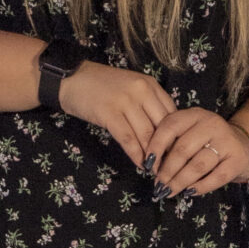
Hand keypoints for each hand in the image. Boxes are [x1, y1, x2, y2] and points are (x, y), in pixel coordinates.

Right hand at [58, 61, 174, 168]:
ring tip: (155, 168)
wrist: (72, 79)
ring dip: (152, 155)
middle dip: (166, 148)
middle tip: (168, 165)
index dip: (176, 135)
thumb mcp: (131, 88)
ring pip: (147, 134)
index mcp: (150, 85)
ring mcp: (125, 101)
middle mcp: (142, 91)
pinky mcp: (109, 113)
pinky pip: (128, 138)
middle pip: (163, 126)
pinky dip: (135, 154)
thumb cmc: (102, 86)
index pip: (172, 113)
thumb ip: (148, 104)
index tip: (176, 152)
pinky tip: (139, 164)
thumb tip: (164, 134)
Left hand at [146, 107, 248, 195]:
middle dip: (167, 170)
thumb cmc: (207, 142)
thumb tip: (151, 165)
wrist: (243, 145)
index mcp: (194, 115)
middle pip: (183, 149)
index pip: (170, 127)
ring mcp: (226, 141)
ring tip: (169, 191)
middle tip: (159, 185)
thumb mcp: (189, 133)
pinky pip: (216, 177)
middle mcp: (211, 124)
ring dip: (180, 181)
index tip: (148, 165)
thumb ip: (171, 142)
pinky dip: (200, 187)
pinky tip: (189, 193)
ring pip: (198, 165)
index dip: (156, 147)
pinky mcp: (237, 159)